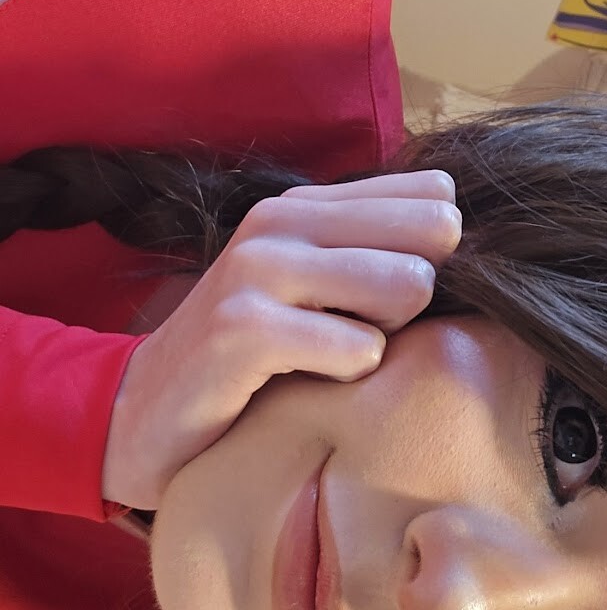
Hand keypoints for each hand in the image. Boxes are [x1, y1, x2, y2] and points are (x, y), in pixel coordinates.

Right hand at [102, 171, 460, 509]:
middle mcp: (281, 222)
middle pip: (433, 235)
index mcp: (305, 206)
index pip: (433, 196)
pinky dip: (347, 377)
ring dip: (384, 335)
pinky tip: (303, 383)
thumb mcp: (309, 290)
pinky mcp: (243, 328)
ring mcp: (259, 269)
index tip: (384, 299)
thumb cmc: (246, 356)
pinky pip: (358, 349)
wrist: (144, 414)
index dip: (432, 255)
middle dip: (415, 297)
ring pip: (405, 283)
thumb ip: (372, 254)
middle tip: (358, 333)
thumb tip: (460, 233)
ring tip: (331, 357)